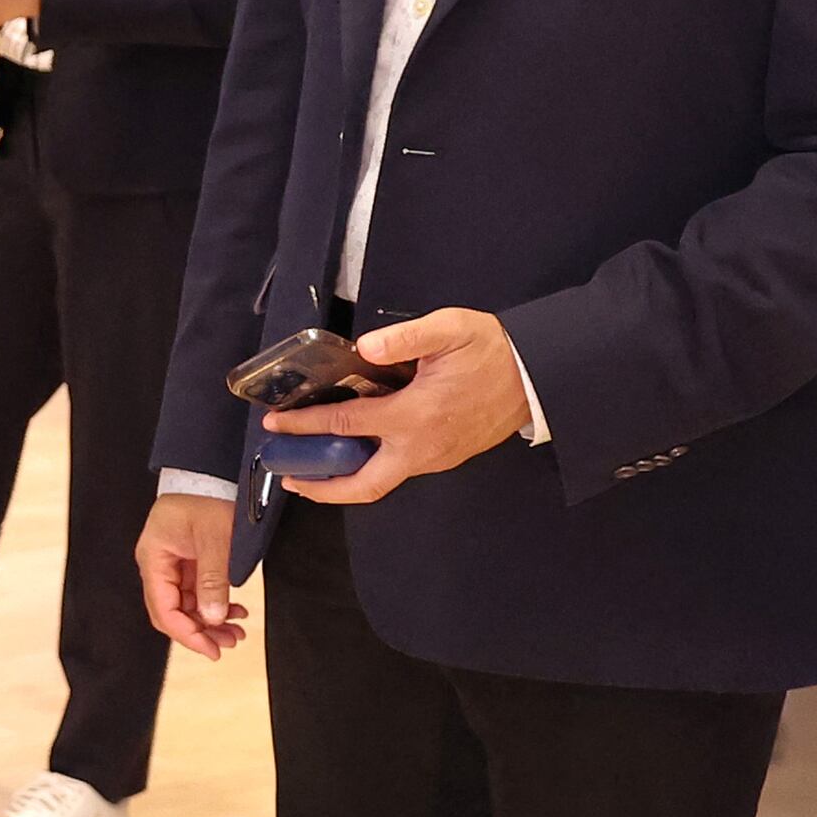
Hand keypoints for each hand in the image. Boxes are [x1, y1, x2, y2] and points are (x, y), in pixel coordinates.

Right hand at [139, 491, 246, 657]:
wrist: (211, 473)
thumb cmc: (207, 497)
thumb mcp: (214, 539)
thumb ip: (213, 579)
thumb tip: (213, 617)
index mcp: (154, 559)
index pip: (164, 609)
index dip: (187, 634)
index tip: (211, 649)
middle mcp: (157, 565)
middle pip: (173, 612)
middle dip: (200, 632)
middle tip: (229, 644)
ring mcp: (171, 565)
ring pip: (186, 606)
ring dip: (210, 621)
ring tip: (237, 632)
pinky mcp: (187, 562)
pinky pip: (196, 593)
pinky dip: (214, 605)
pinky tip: (235, 611)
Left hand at [269, 306, 532, 503]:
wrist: (541, 376)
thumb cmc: (494, 350)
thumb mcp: (451, 329)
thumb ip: (405, 337)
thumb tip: (365, 347)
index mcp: (416, 416)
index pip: (346, 426)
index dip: (305, 425)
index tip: (275, 422)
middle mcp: (422, 448)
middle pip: (363, 485)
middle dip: (321, 487)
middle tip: (289, 477)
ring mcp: (436, 458)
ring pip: (381, 481)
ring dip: (344, 479)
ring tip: (312, 468)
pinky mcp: (446, 458)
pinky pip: (399, 471)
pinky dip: (369, 468)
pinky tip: (353, 452)